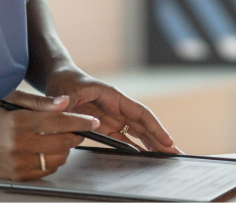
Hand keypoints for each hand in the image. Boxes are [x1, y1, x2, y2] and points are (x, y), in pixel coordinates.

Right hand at [0, 93, 99, 179]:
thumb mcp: (15, 100)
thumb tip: (66, 102)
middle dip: (77, 136)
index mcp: (21, 120)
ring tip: (61, 141)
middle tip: (78, 131)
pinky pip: (46, 171)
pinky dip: (54, 161)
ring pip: (58, 159)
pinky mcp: (17, 175)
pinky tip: (48, 152)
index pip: (60, 121)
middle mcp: (20, 143)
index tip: (93, 122)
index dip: (80, 122)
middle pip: (63, 142)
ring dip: (66, 150)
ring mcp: (18, 162)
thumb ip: (42, 101)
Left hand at [45, 68, 180, 153]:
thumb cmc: (65, 81)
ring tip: (167, 157)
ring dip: (153, 144)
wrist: (60, 79)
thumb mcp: (65, 91)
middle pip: (145, 125)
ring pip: (139, 133)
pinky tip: (146, 156)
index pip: (141, 113)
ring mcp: (114, 117)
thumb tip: (66, 105)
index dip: (155, 128)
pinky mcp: (107, 126)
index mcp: (114, 97)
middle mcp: (118, 108)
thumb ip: (66, 101)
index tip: (167, 141)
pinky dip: (137, 147)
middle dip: (160, 140)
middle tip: (175, 155)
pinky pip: (126, 139)